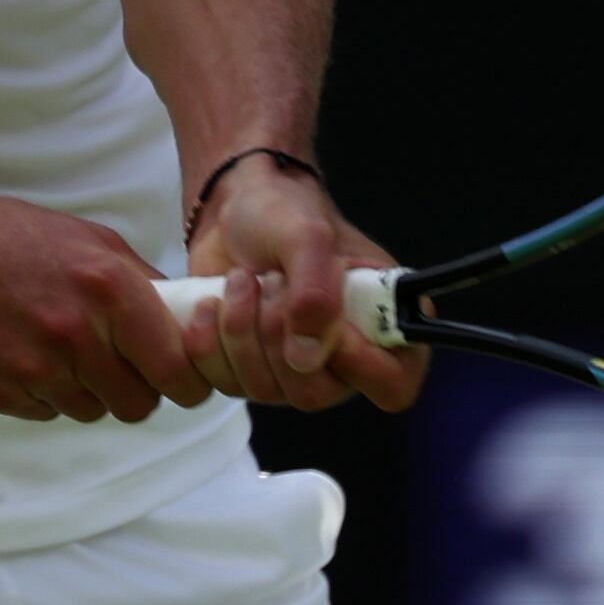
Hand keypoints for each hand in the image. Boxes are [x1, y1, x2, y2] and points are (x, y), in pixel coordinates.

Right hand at [0, 186, 215, 424]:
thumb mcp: (80, 238)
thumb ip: (134, 280)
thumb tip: (180, 318)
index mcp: (108, 286)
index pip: (178, 367)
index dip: (186, 380)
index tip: (181, 378)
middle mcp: (77, 332)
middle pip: (139, 403)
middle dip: (133, 388)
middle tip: (112, 361)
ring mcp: (35, 368)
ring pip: (91, 410)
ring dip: (83, 389)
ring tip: (52, 344)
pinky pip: (44, 412)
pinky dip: (40, 392)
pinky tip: (16, 351)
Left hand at [176, 157, 428, 414]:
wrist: (232, 210)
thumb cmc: (285, 213)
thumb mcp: (308, 235)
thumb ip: (316, 292)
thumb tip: (306, 358)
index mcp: (382, 324)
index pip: (395, 384)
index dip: (361, 366)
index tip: (330, 325)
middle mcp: (343, 360)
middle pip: (313, 393)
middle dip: (278, 333)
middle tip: (270, 279)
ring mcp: (294, 372)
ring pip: (263, 391)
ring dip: (241, 330)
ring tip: (240, 279)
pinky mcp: (247, 372)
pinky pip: (224, 385)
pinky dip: (209, 343)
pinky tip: (210, 304)